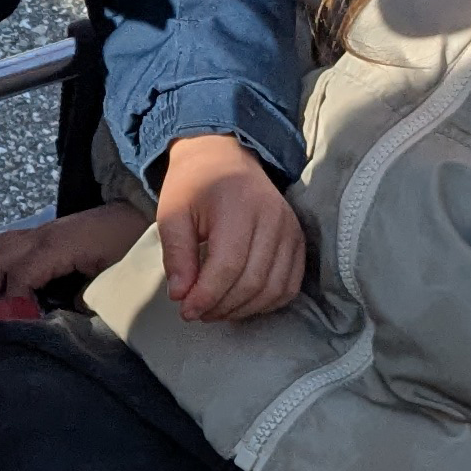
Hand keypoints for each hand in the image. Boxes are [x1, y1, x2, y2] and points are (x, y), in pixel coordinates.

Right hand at [0, 204, 152, 310]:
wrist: (137, 212)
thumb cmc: (127, 244)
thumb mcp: (113, 274)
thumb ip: (87, 297)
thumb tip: (64, 316)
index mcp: (58, 247)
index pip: (21, 274)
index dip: (11, 300)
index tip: (9, 322)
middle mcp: (42, 235)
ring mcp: (40, 231)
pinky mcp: (42, 231)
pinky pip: (5, 242)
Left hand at [154, 137, 305, 322]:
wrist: (226, 157)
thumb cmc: (195, 185)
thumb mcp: (172, 213)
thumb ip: (176, 255)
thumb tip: (181, 296)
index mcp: (239, 207)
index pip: (228, 266)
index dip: (206, 296)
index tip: (185, 310)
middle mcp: (273, 219)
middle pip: (252, 282)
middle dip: (222, 306)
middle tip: (197, 312)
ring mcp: (291, 230)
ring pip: (274, 289)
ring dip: (243, 309)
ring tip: (216, 309)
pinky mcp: (298, 240)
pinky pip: (290, 285)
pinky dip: (267, 302)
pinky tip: (242, 303)